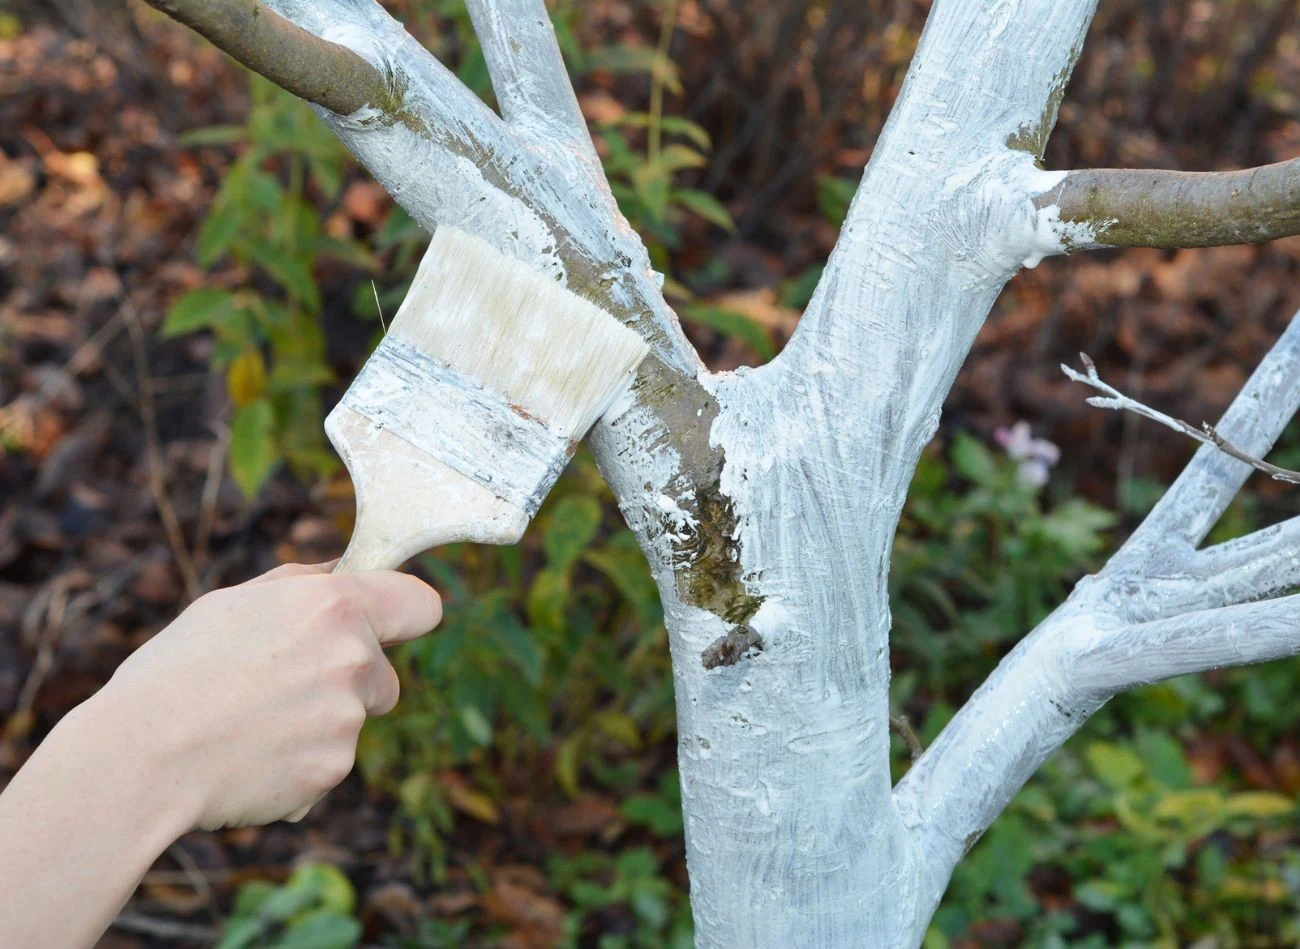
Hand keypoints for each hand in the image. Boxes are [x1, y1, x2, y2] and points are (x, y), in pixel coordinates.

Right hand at [101, 563, 441, 830]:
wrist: (141, 756)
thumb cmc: (178, 672)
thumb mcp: (233, 604)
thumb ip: (302, 588)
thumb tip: (342, 575)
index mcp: (333, 606)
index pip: (421, 604)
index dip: (406, 617)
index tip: (393, 627)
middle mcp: (353, 657)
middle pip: (385, 675)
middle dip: (349, 684)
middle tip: (280, 691)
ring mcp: (347, 718)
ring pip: (353, 721)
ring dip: (320, 726)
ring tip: (252, 727)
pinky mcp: (334, 768)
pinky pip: (328, 764)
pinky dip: (299, 767)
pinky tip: (249, 761)